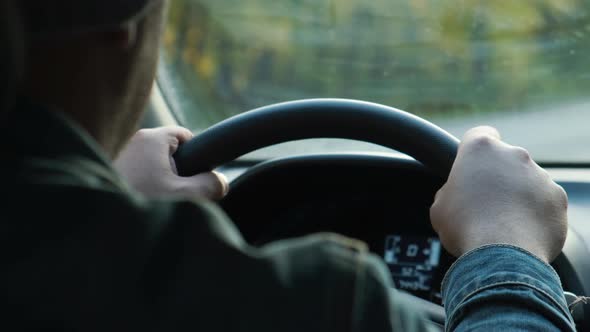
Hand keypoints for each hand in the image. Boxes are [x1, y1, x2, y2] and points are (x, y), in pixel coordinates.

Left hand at [114, 126, 228, 199]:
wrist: (100, 223)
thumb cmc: (141, 203)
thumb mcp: (184, 196)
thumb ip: (209, 186)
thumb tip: (221, 182)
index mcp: (151, 138)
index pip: (185, 136)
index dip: (196, 156)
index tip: (194, 178)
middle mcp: (132, 141)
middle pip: (169, 150)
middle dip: (177, 172)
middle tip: (174, 195)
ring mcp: (118, 155)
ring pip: (152, 164)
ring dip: (159, 181)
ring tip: (155, 202)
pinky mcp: (110, 171)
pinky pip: (137, 174)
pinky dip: (143, 187)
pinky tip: (141, 204)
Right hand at [430, 126, 567, 262]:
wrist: (501, 255)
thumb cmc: (464, 227)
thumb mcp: (439, 207)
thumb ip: (450, 191)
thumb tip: (456, 195)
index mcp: (480, 150)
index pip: (479, 134)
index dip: (474, 150)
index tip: (471, 165)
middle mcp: (514, 155)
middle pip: (505, 159)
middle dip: (497, 177)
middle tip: (484, 202)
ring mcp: (540, 175)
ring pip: (527, 180)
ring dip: (517, 195)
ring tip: (503, 223)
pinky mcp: (558, 198)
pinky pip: (544, 202)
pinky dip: (535, 213)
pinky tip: (521, 232)